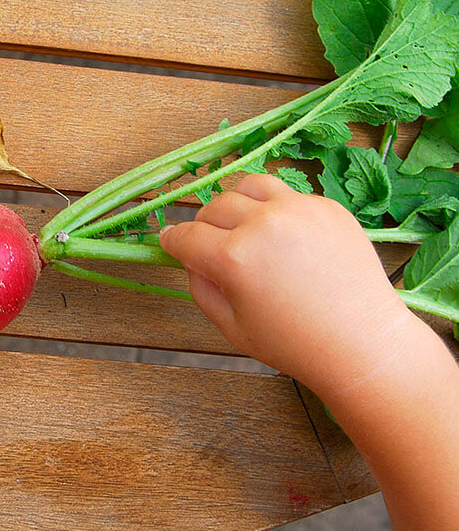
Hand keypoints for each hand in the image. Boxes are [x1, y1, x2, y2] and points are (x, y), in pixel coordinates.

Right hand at [159, 173, 412, 392]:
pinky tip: (284, 237)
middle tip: (211, 245)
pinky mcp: (326, 206)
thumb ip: (200, 287)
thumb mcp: (230, 326)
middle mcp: (263, 224)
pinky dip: (274, 210)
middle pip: (213, 207)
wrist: (361, 341)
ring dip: (236, 204)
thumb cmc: (292, 343)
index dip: (171, 240)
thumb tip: (191, 258)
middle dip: (203, 226)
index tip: (169, 241)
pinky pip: (286, 195)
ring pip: (248, 186)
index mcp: (234, 258)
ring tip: (243, 226)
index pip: (186, 236)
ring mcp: (298, 209)